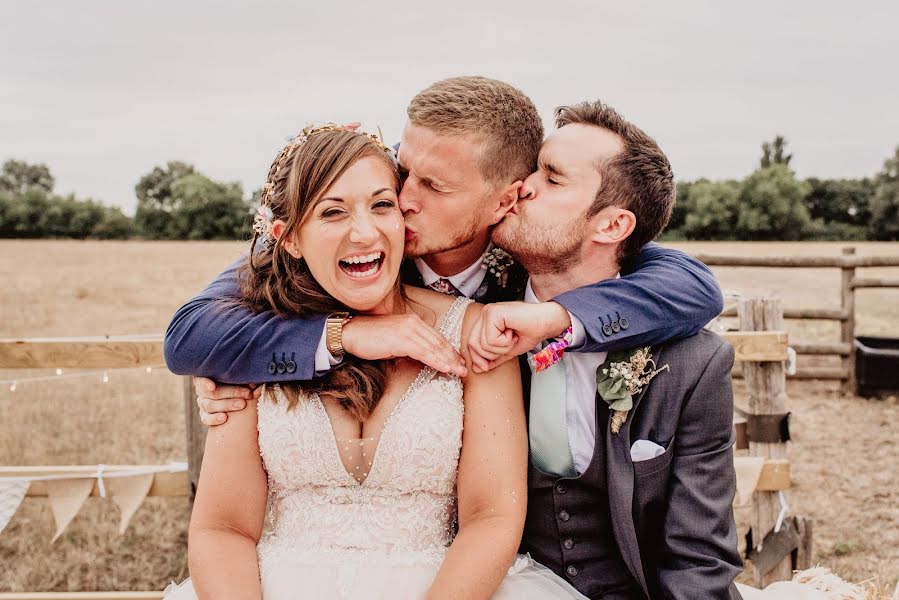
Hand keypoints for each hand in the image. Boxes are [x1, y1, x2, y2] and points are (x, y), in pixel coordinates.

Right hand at [194, 377, 260, 425]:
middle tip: (248, 394)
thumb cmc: (238, 381)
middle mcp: (202, 390)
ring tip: (242, 404)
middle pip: (213, 393)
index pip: (202, 379)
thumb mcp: (237, 376)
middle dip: (232, 392)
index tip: (212, 387)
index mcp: (207, 377)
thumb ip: (241, 375)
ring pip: (210, 405)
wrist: (235, 398)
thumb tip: (254, 377)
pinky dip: (214, 418)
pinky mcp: (205, 415)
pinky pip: (206, 418)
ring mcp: (203, 403)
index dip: (206, 383)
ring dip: (228, 405)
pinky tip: (224, 418)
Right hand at [342, 314, 467, 376]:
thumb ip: (410, 345)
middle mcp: (413, 323)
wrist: (351, 333)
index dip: (449, 350)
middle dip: (453, 357)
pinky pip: (424, 352)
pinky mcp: (402, 339)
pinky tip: (445, 368)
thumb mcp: (395, 340)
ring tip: (459, 372)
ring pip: (434, 348)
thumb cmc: (370, 338)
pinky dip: (437, 361)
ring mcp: (408, 330)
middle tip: (465, 369)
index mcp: (413, 321)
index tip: (458, 361)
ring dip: (449, 361)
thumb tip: (423, 357)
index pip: (436, 337)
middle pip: (439, 342)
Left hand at [467, 301, 571, 372]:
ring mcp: (488, 312)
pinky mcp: (493, 312)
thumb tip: (476, 369)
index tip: (488, 366)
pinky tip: (514, 333)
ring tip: (513, 338)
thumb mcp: (508, 350)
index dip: (478, 358)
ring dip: (501, 348)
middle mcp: (485, 314)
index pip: (471, 343)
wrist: (548, 321)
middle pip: (472, 344)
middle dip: (490, 354)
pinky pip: (490, 339)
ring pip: (482, 343)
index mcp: (486, 320)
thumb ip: (492, 358)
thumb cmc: (531, 331)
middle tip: (508, 347)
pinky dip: (504, 342)